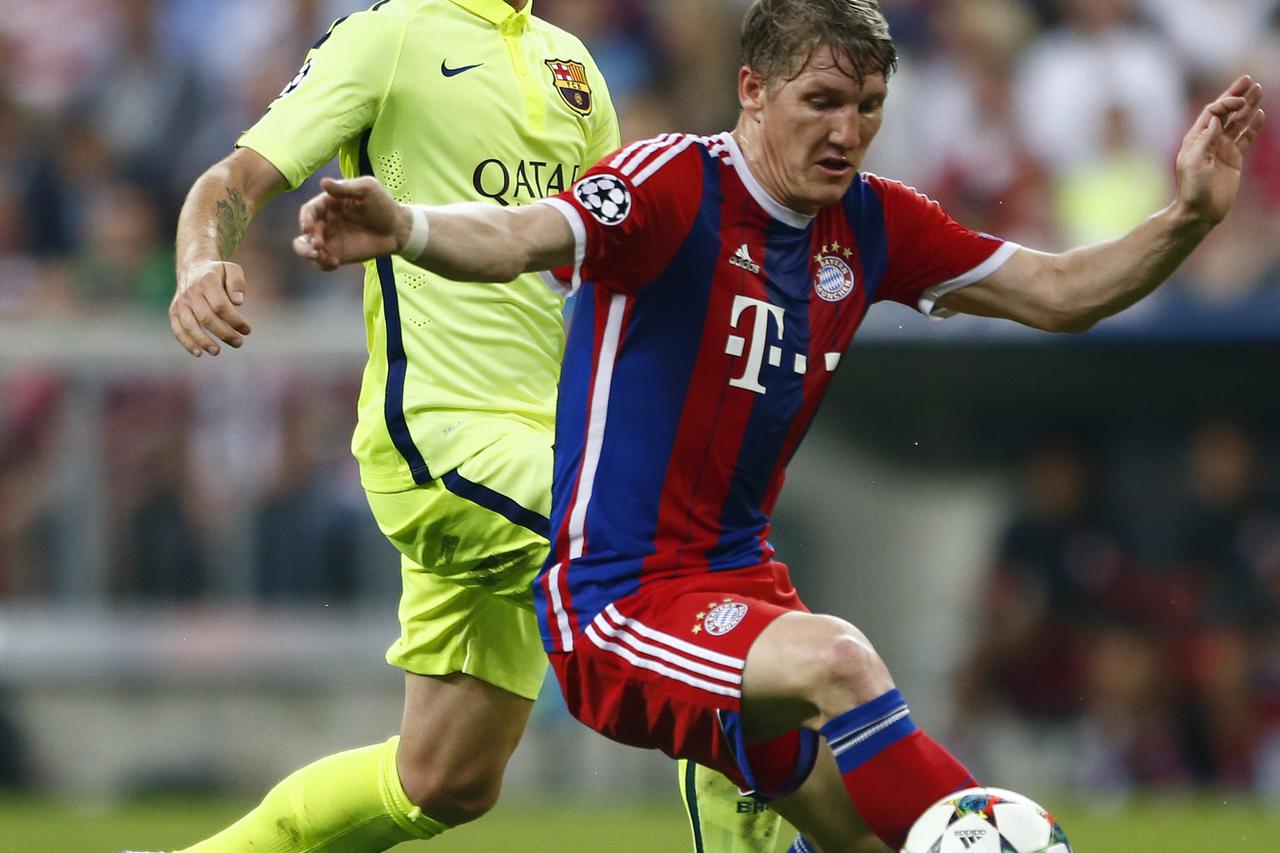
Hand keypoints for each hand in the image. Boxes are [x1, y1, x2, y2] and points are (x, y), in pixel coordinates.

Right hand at [169, 259, 250, 356]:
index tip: (247, 330)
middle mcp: (191, 291)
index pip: (221, 305)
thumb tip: (238, 301)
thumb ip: (237, 283)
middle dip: (224, 333)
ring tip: (218, 352)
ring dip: (204, 341)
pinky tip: (199, 353)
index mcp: (207, 280)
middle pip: (206, 318)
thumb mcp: (232, 269)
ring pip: (190, 325)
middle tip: (239, 343)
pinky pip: (177, 328)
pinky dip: (186, 342)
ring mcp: (181, 302)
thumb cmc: (218, 272)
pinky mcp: (173, 310)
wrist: (192, 267)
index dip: (235, 320)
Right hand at [293, 177, 411, 269]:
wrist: (398, 229)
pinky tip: (334, 263)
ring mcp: (330, 239)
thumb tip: (323, 183)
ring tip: (320, 256)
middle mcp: (326, 221)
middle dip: (307, 239)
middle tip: (318, 245)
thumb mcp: (367, 189)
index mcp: (328, 203)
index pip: (309, 210)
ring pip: (307, 248)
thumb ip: (345, 188)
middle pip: (305, 231)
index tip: (308, 227)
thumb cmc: (383, 204)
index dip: (305, 218)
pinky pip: (321, 262)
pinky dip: (322, 264)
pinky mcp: (338, 255)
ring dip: (307, 253)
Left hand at [1174, 75, 1264, 226]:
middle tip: (1248, 79)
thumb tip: (1216, 120)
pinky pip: (1246, 138)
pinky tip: (1260, 114)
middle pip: (1225, 112)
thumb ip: (1204, 141)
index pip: (1212, 113)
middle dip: (1236, 95)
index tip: (1238, 102)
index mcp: (1195, 139)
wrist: (1200, 212)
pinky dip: (1253, 126)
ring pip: (1238, 122)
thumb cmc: (1192, 190)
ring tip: (1258, 90)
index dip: (1225, 103)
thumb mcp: (1193, 164)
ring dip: (1248, 106)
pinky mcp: (1233, 159)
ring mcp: (1222, 149)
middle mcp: (1209, 141)